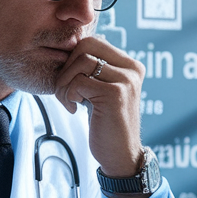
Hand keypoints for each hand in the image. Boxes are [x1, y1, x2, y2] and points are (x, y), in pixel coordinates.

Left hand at [52, 37, 145, 197]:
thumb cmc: (105, 123)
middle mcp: (132, 68)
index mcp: (130, 64)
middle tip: (65, 92)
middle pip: (85, 46)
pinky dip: (68, 96)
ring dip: (64, 84)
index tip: (70, 83)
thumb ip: (92, 69)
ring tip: (69, 102)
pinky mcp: (115, 94)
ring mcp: (126, 80)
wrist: (120, 156)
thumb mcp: (100, 90)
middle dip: (66, 68)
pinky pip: (78, 82)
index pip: (92, 42)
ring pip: (80, 62)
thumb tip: (69, 46)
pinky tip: (74, 110)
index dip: (72, 59)